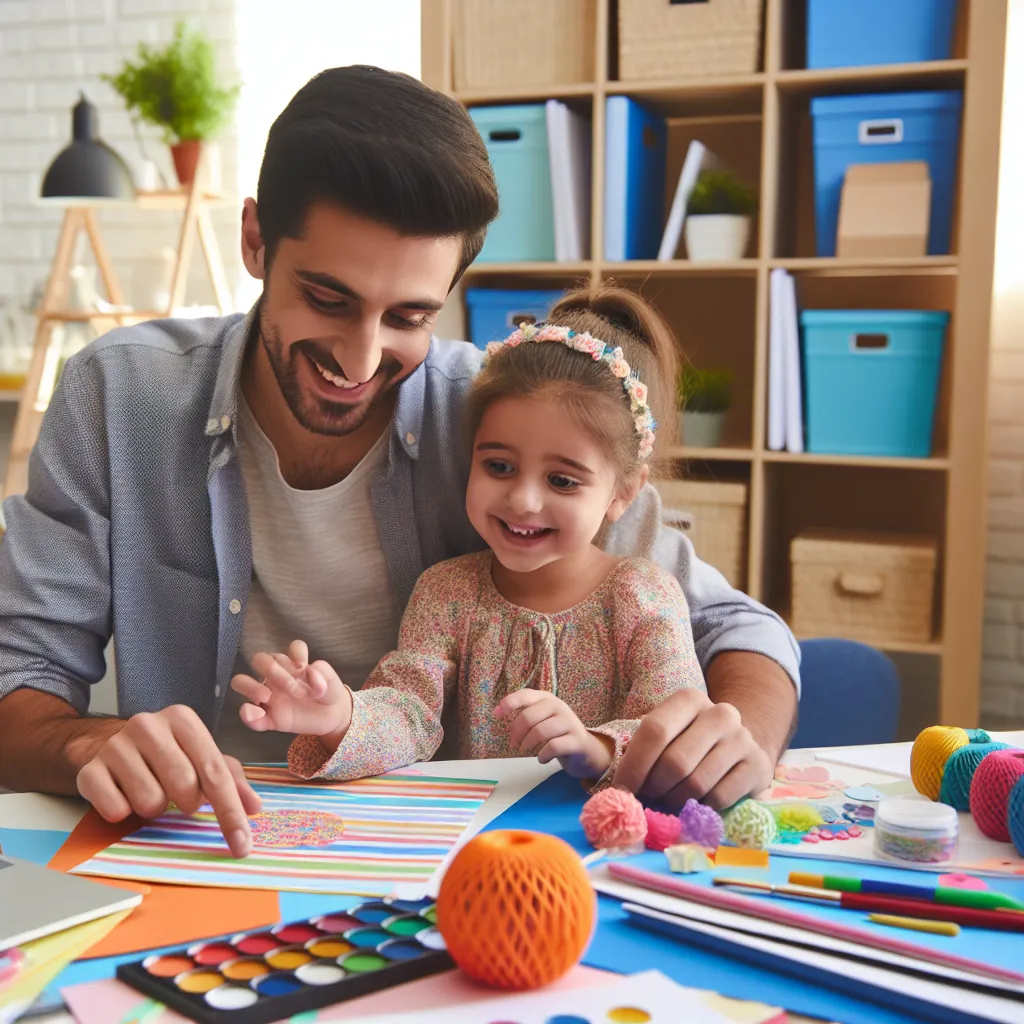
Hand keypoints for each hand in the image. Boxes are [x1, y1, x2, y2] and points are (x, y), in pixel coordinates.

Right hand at [75, 704, 261, 857]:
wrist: (104, 745)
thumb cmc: (164, 753)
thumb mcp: (200, 756)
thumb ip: (231, 779)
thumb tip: (255, 807)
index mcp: (183, 719)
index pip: (215, 772)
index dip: (231, 812)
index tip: (242, 845)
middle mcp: (149, 725)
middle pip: (184, 786)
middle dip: (187, 803)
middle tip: (177, 796)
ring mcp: (116, 745)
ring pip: (150, 802)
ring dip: (153, 808)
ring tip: (149, 790)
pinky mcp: (90, 770)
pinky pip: (116, 810)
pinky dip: (124, 812)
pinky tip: (122, 794)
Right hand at [230, 640, 351, 739]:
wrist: (330, 718)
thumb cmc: (328, 694)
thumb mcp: (333, 685)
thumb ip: (324, 675)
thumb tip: (309, 672)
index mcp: (295, 664)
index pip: (291, 648)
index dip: (296, 653)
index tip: (304, 667)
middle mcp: (277, 675)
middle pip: (259, 659)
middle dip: (272, 670)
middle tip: (292, 688)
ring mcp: (269, 695)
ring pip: (241, 681)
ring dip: (250, 686)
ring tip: (266, 697)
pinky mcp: (267, 717)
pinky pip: (248, 715)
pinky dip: (248, 715)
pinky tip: (260, 717)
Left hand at [494, 689, 612, 779]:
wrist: (587, 750)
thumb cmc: (558, 734)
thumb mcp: (543, 718)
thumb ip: (525, 713)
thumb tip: (497, 711)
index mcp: (548, 699)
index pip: (525, 694)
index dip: (509, 703)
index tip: (496, 715)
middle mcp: (559, 707)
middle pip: (529, 717)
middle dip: (516, 732)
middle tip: (514, 744)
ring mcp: (570, 723)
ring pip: (540, 731)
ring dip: (529, 744)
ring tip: (527, 750)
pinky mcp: (577, 741)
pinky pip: (554, 746)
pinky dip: (543, 755)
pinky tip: (542, 758)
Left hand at [612, 689, 773, 809]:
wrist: (739, 745)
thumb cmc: (690, 742)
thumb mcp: (668, 733)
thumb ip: (642, 749)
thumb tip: (617, 787)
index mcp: (689, 699)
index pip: (654, 731)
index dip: (634, 765)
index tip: (621, 789)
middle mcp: (720, 714)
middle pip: (675, 762)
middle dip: (654, 787)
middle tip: (647, 797)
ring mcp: (742, 739)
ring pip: (696, 784)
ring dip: (675, 800)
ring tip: (669, 799)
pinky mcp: (758, 766)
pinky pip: (718, 798)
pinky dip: (700, 808)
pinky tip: (696, 803)